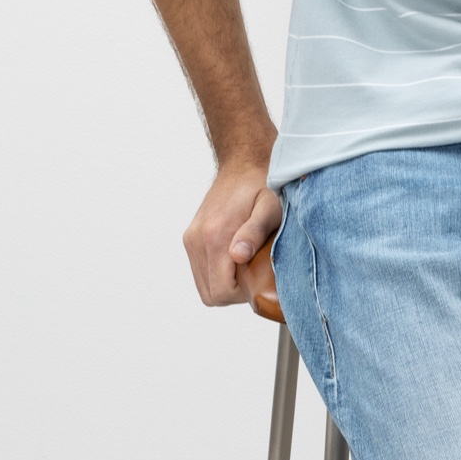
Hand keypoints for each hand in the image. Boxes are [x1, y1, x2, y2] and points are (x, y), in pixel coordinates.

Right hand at [184, 156, 282, 305]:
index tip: (258, 281)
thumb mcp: (270, 207)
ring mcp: (191, 239)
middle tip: (254, 276)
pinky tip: (236, 260)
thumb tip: (238, 256)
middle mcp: (197, 239)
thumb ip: (255, 232)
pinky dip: (216, 274)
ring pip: (203, 286)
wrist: (244, 164)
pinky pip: (200, 272)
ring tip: (246, 267)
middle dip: (234, 293)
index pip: (221, 291)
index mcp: (215, 235)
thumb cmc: (264, 186)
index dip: (242, 295)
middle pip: (210, 294)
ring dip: (224, 284)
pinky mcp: (190, 238)